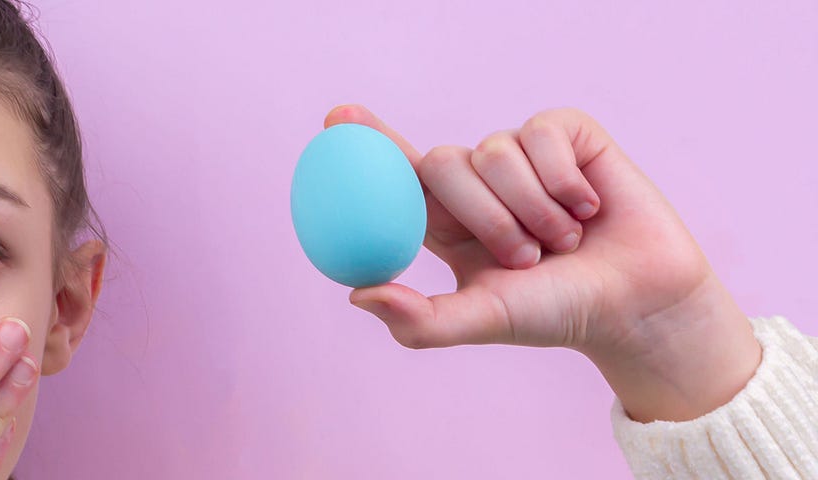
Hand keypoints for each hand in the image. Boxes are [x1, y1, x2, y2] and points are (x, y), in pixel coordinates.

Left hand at [327, 105, 760, 421]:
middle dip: (484, 217)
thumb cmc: (556, 313)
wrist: (635, 303)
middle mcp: (478, 181)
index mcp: (445, 220)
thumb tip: (357, 293)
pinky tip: (589, 207)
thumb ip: (420, 319)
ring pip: (494, 152)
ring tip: (563, 241)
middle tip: (525, 257)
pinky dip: (564, 181)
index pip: (396, 169)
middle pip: (441, 163)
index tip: (337, 120)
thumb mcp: (483, 319)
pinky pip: (542, 135)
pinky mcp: (568, 135)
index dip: (367, 138)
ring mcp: (522, 154)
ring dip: (532, 209)